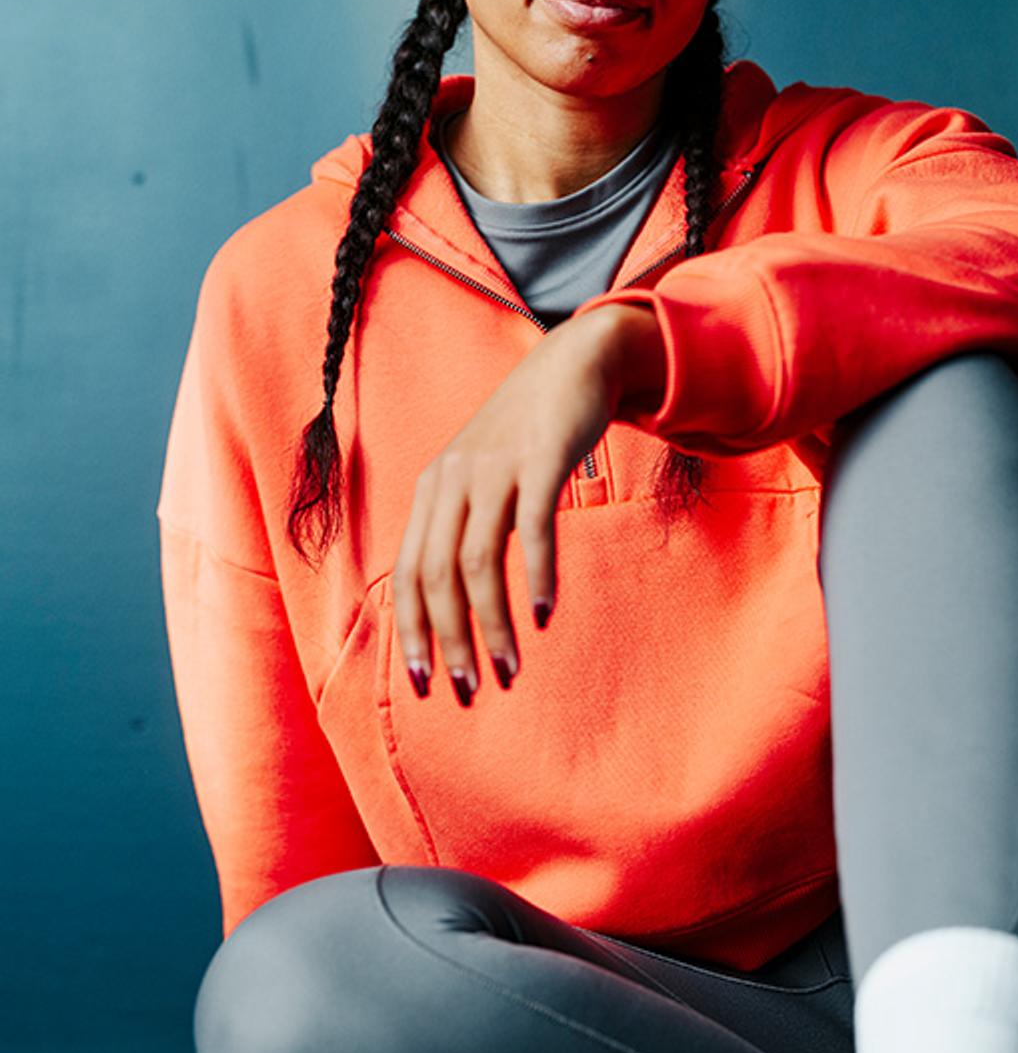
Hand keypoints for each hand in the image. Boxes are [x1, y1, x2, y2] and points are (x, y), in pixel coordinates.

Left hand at [394, 304, 663, 703]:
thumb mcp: (484, 477)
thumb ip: (466, 526)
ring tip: (509, 668)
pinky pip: (533, 527)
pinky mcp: (540, 458)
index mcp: (434, 490)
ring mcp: (495, 467)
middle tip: (471, 689)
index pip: (408, 574)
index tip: (426, 684)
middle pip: (437, 576)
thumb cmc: (530, 433)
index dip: (413, 633)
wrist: (574, 363)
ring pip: (478, 562)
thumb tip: (453, 598)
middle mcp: (454, 479)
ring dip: (492, 624)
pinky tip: (543, 614)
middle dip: (450, 641)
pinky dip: (536, 576)